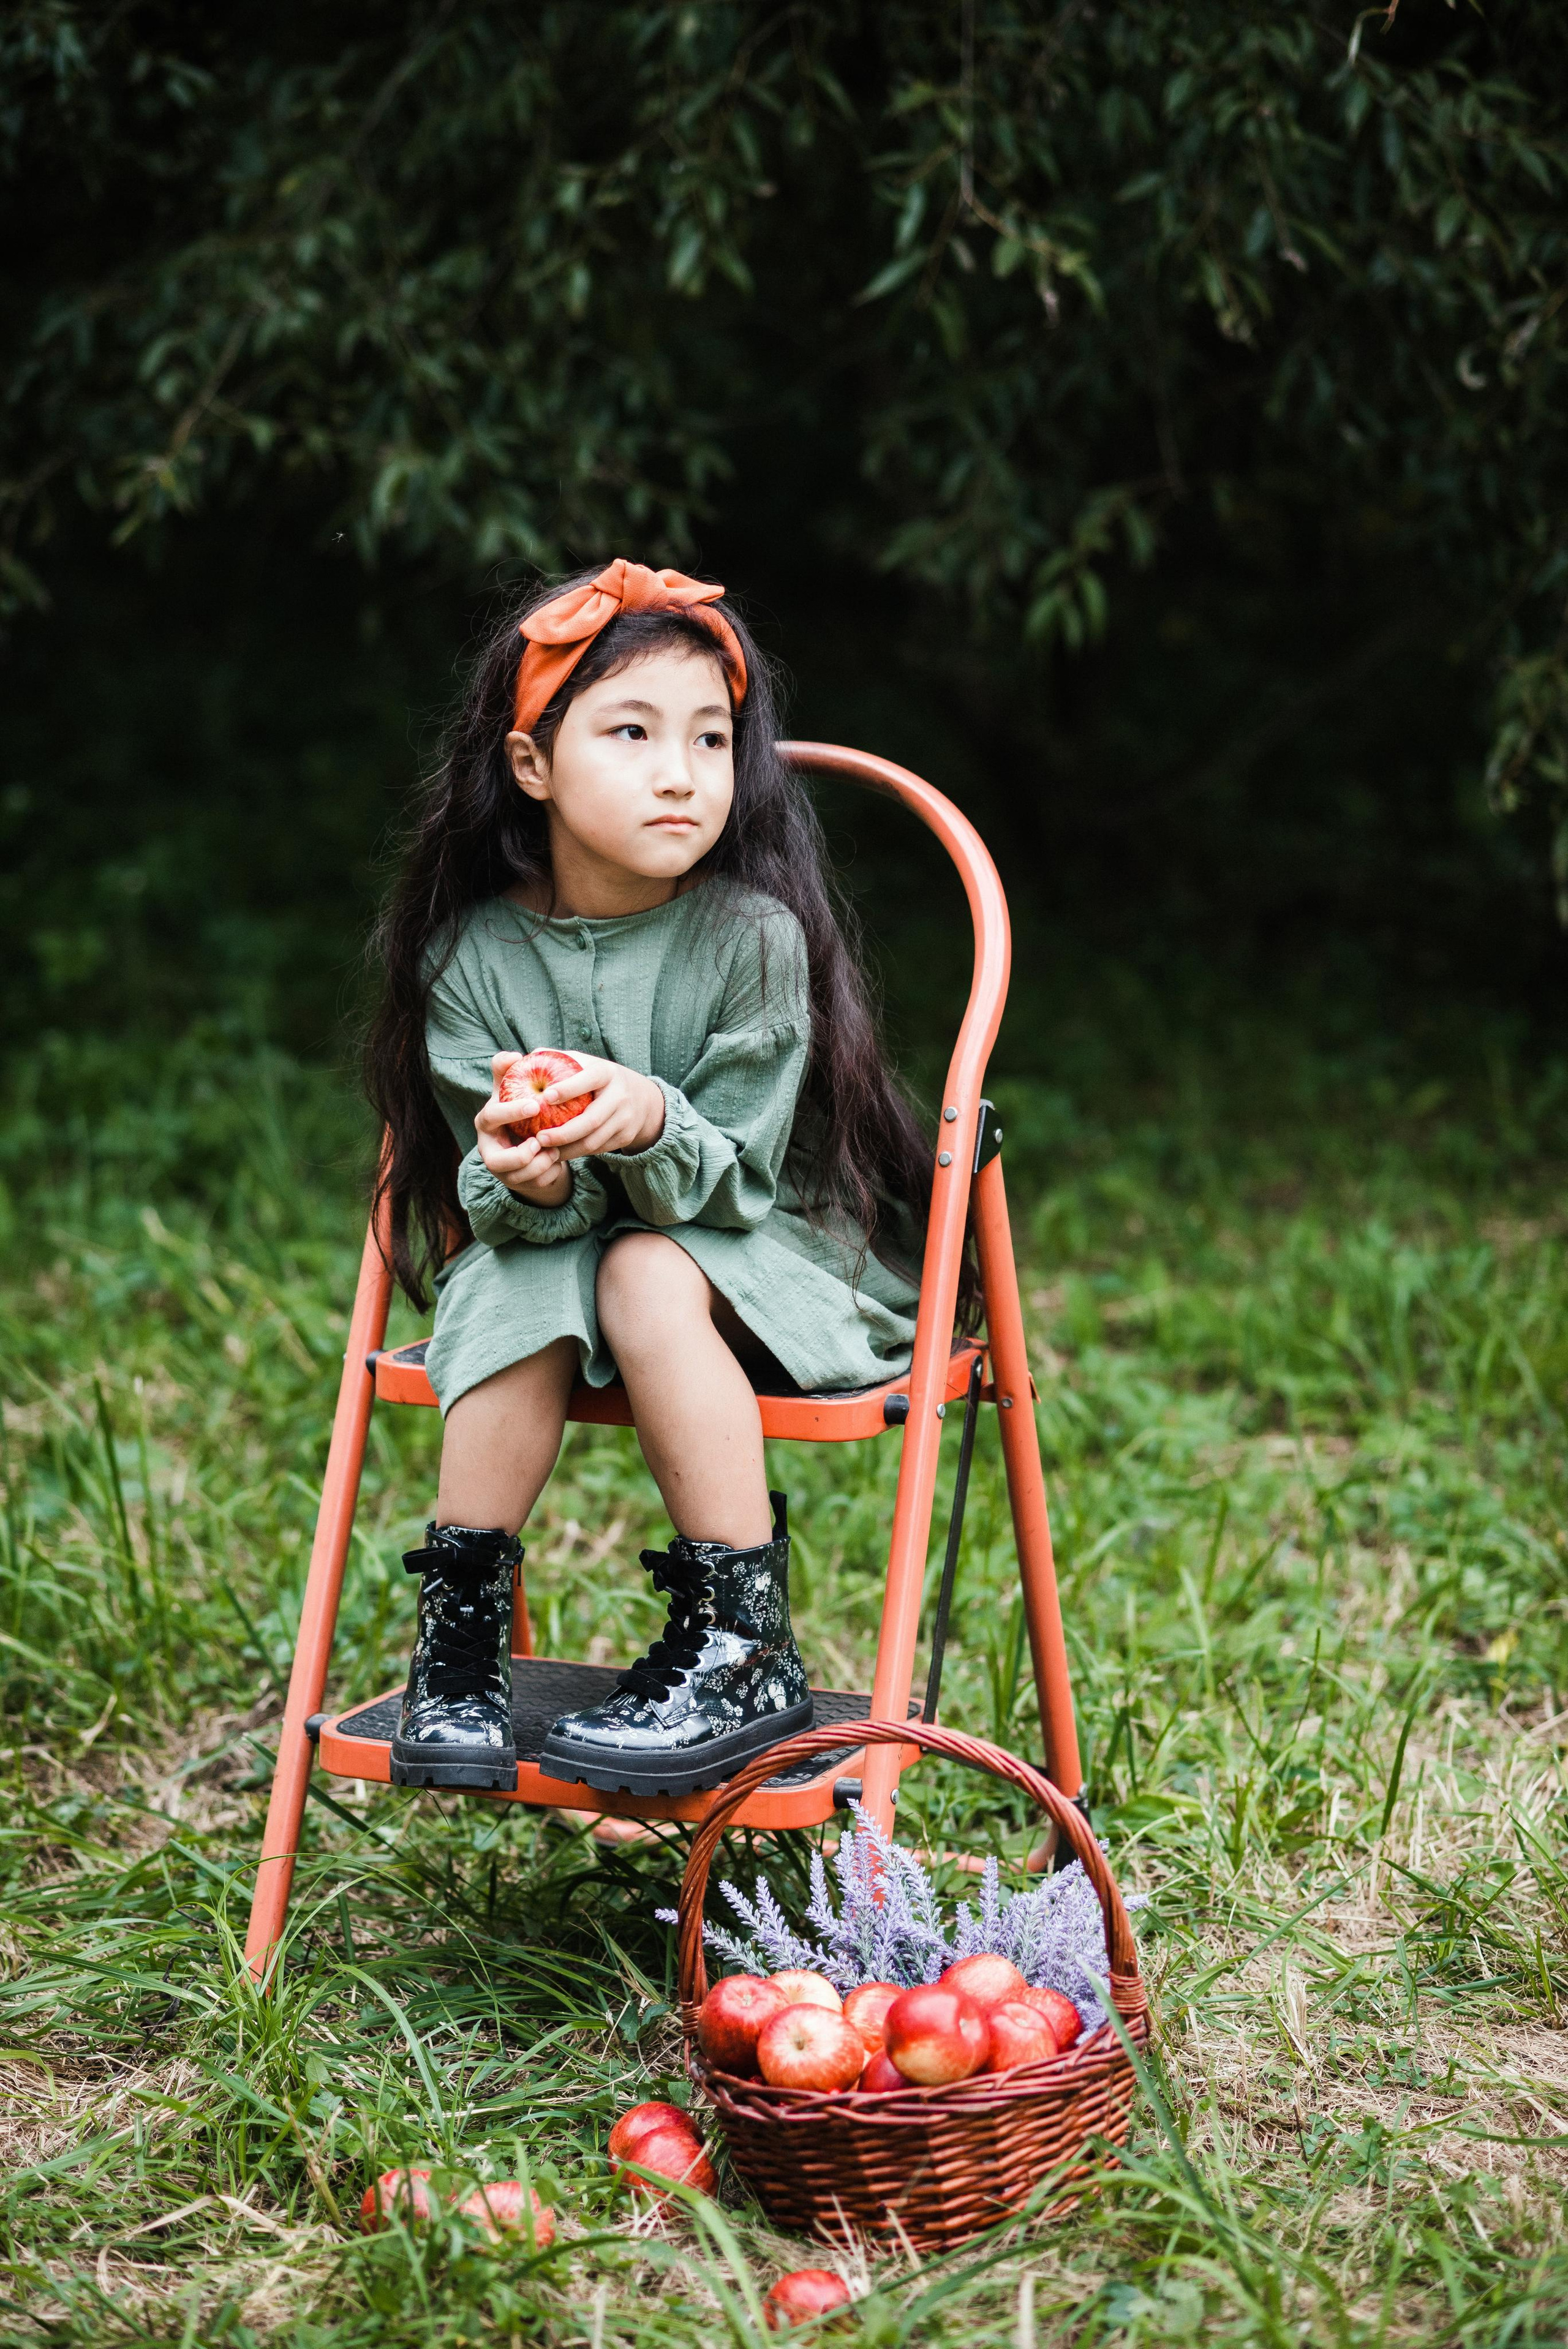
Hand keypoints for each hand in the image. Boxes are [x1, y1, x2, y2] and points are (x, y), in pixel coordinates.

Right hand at [474, 1063, 574, 1205]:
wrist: (524, 1136)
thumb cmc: (517, 1105)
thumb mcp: (510, 1087)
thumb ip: (506, 1070)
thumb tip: (513, 1055)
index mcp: (485, 1123)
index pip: (491, 1117)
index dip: (511, 1112)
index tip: (535, 1105)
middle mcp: (488, 1149)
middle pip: (496, 1161)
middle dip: (520, 1156)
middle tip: (540, 1143)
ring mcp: (501, 1170)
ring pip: (517, 1177)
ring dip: (539, 1165)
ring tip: (555, 1151)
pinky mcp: (517, 1182)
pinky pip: (535, 1183)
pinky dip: (549, 1173)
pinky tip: (559, 1161)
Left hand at [529, 1051, 665, 1159]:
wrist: (641, 1098)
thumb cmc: (600, 1078)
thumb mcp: (587, 1063)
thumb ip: (560, 1059)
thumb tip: (527, 1056)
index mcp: (607, 1073)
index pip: (589, 1079)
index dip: (568, 1088)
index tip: (545, 1096)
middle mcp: (620, 1096)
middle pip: (591, 1120)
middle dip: (563, 1133)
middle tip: (539, 1138)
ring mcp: (625, 1119)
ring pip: (593, 1141)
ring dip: (567, 1149)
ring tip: (544, 1150)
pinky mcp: (625, 1136)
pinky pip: (597, 1150)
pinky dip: (576, 1153)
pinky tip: (558, 1153)